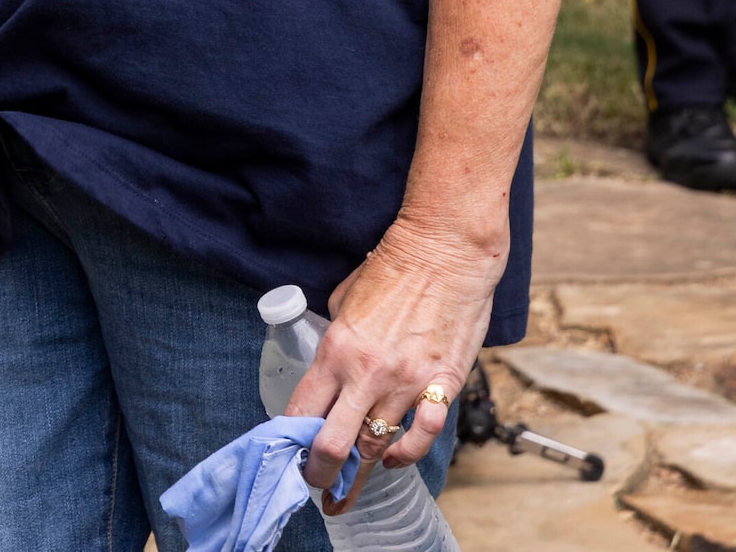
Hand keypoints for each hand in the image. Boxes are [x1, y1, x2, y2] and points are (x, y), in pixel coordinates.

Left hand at [285, 217, 504, 496]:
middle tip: (320, 486)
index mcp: (335, 350)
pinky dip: (406, 454)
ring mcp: (407, 381)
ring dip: (363, 470)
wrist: (444, 250)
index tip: (291, 456)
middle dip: (322, 473)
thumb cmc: (392, 270)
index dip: (293, 443)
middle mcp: (367, 372)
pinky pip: (422, 435)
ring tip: (352, 486)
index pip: (302, 411)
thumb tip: (328, 372)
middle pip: (335, 444)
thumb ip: (335, 343)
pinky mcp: (443, 384)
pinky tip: (395, 459)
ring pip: (378, 446)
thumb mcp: (343, 302)